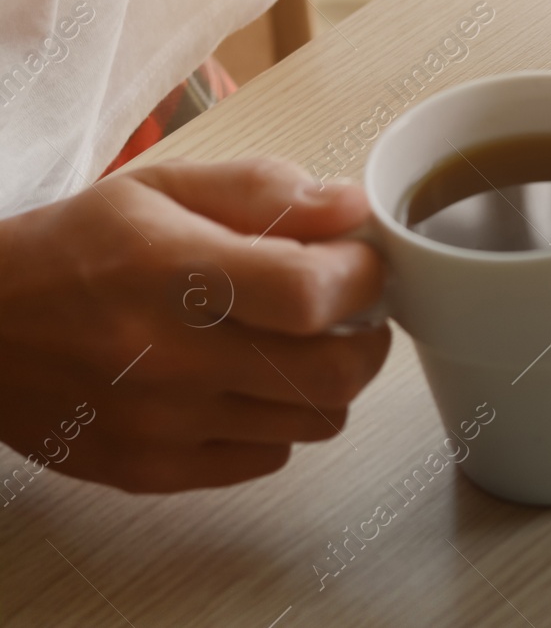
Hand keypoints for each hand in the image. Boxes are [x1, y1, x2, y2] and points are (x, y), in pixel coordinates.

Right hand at [0, 159, 388, 492]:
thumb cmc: (74, 250)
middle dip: (367, 337)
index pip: (313, 293)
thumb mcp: (161, 190)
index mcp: (174, 272)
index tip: (361, 262)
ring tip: (299, 346)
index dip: (362, 277)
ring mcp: (162, 424)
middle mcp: (169, 357)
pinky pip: (268, 457)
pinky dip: (279, 422)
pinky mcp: (151, 471)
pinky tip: (250, 385)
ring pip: (315, 422)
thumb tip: (351, 207)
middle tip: (354, 313)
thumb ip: (263, 192)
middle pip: (333, 373)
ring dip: (328, 381)